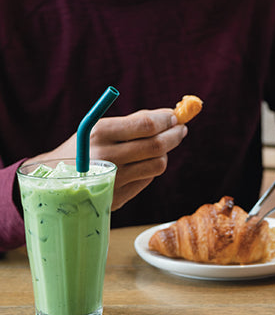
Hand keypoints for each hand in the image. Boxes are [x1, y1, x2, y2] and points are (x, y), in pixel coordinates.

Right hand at [35, 109, 186, 209]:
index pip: (146, 125)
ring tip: (160, 146)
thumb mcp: (102, 128)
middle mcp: (105, 157)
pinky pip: (147, 180)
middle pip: (156, 146)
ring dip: (164, 153)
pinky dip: (151, 169)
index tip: (176, 117)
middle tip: (180, 129)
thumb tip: (171, 115)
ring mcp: (111, 180)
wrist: (53, 180)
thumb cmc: (85, 147)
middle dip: (175, 135)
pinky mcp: (116, 198)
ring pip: (157, 165)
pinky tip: (143, 163)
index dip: (167, 120)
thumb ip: (136, 121)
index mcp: (99, 133)